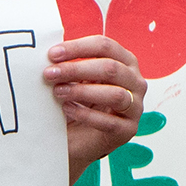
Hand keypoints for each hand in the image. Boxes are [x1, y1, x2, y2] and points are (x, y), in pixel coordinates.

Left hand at [46, 35, 145, 184]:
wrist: (79, 139)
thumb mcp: (76, 78)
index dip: (78, 48)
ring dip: (82, 91)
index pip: (105, 46)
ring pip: (115, 94)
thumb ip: (70, 63)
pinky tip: (67, 110)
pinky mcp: (128, 130)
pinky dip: (86, 115)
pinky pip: (110, 122)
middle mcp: (135, 82)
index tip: (52, 54)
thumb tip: (50, 51)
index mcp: (124, 62)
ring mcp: (135, 107)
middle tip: (50, 74)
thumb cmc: (79, 102)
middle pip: (110, 68)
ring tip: (58, 92)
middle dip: (76, 69)